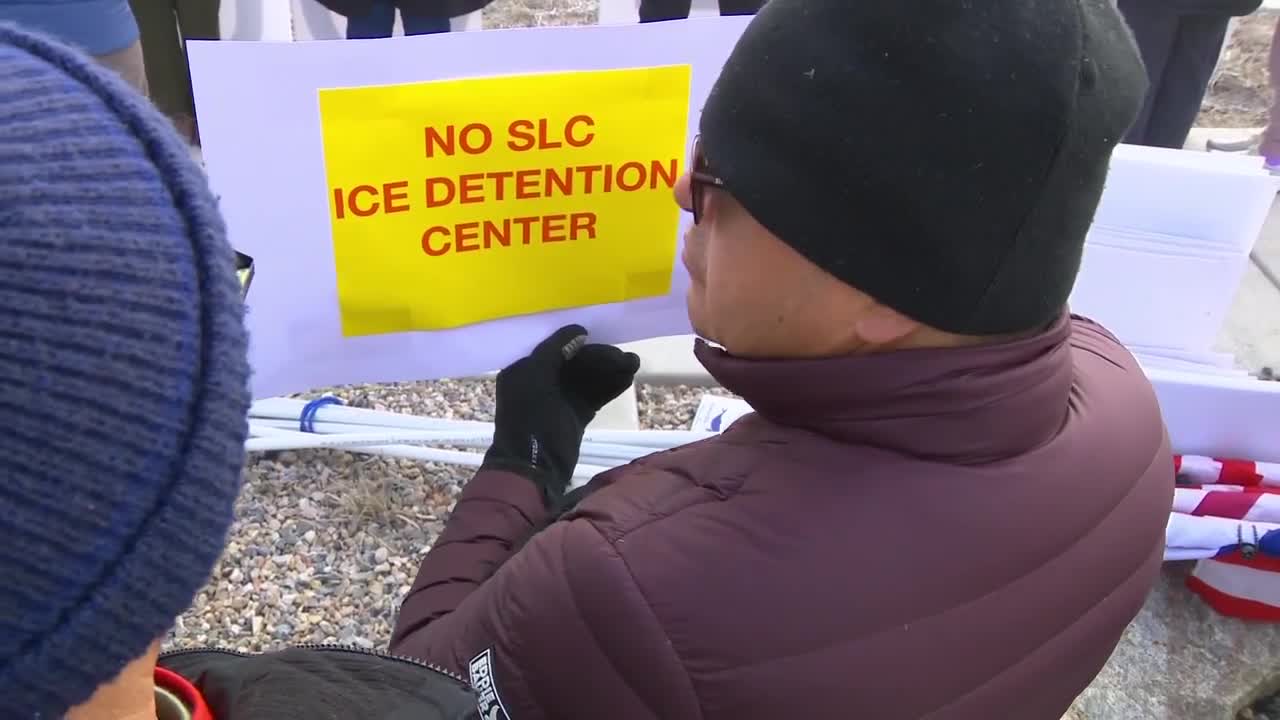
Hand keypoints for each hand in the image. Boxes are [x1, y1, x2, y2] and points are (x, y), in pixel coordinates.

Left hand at [483, 325, 639, 505]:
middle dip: (602, 360)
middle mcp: (540, 382)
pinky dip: (608, 389)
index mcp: (524, 370)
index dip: (582, 345)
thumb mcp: (537, 379)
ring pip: (586, 380)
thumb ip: (555, 351)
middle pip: (575, 364)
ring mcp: (557, 401)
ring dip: (610, 372)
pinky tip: (627, 380)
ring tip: (634, 365)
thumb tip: (579, 332)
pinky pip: (591, 397)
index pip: (557, 350)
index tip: (608, 343)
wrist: (533, 469)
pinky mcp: (572, 418)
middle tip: (629, 359)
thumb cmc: (531, 420)